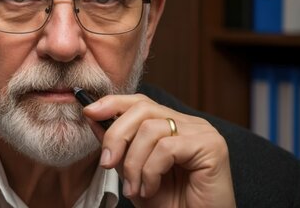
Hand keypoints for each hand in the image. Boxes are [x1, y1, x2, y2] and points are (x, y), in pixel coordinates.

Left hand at [82, 94, 235, 207]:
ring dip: (134, 163)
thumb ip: (118, 144)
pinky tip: (150, 188)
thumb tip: (93, 118)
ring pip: (151, 129)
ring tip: (134, 188)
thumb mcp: (132, 171)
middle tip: (106, 163)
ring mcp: (203, 132)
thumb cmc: (168, 203)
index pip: (140, 101)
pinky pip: (167, 148)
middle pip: (143, 109)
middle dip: (117, 135)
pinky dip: (150, 171)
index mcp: (173, 124)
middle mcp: (190, 123)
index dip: (113, 103)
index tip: (88, 112)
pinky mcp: (211, 147)